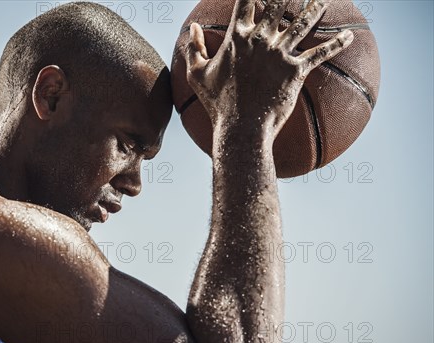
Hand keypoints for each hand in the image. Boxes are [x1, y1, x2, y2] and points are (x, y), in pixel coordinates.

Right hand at [185, 0, 353, 141]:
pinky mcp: (296, 71)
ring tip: (323, 0)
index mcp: (237, 38)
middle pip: (278, 5)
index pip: (246, 2)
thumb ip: (194, 49)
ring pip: (302, 23)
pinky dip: (337, 44)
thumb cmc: (217, 104)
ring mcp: (279, 54)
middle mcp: (260, 40)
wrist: (240, 128)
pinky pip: (321, 53)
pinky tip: (351, 36)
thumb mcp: (197, 75)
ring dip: (315, 8)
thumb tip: (192, 29)